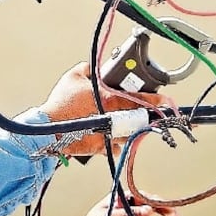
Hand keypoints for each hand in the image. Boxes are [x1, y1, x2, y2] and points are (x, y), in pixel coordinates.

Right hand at [39, 62, 174, 155]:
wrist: (48, 129)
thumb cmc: (60, 104)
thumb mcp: (74, 76)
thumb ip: (89, 69)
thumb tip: (94, 67)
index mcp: (110, 99)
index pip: (141, 99)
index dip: (157, 100)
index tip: (167, 100)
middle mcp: (113, 119)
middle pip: (140, 119)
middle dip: (145, 117)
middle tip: (150, 114)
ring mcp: (108, 135)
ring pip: (130, 134)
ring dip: (131, 129)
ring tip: (127, 123)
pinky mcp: (100, 148)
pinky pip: (115, 146)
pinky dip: (116, 142)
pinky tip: (111, 136)